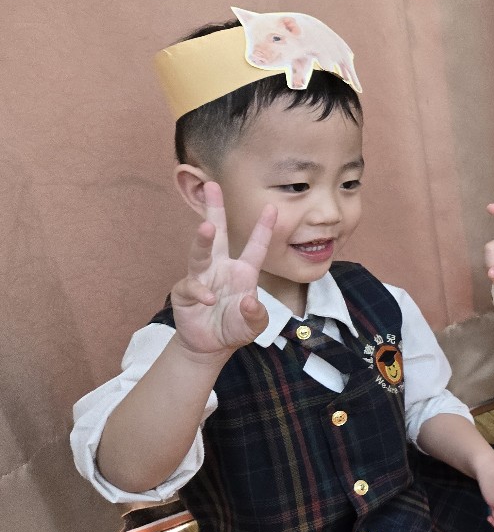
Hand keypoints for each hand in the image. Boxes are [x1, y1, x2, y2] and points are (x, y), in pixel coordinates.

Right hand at [170, 182, 274, 357]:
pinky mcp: (185, 292)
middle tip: (212, 186)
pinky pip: (192, 286)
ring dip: (203, 240)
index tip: (271, 207)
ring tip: (206, 226)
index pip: (255, 246)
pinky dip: (200, 291)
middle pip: (217, 235)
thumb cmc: (235, 327)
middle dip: (215, 210)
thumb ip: (257, 315)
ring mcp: (201, 277)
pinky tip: (208, 299)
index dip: (263, 228)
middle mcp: (221, 268)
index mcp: (243, 271)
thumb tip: (251, 302)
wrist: (211, 345)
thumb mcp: (254, 325)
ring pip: (200, 253)